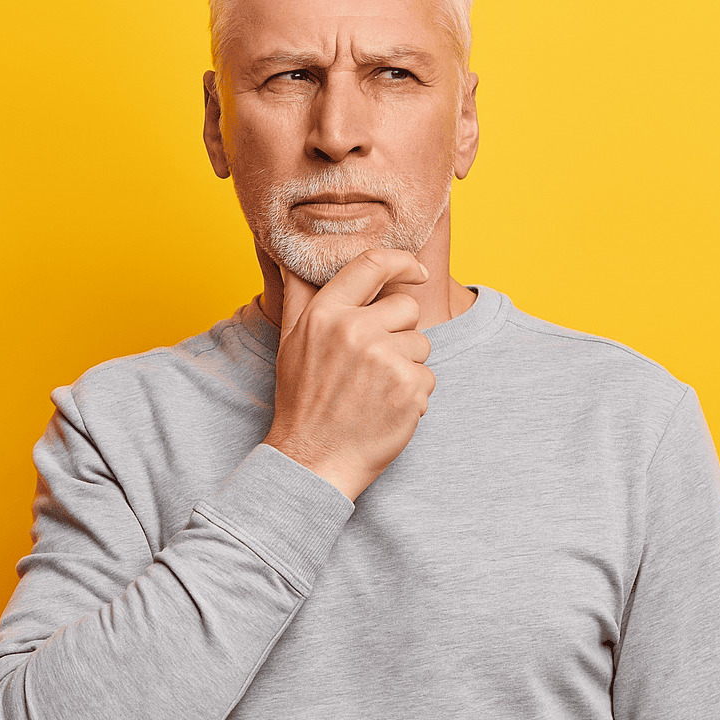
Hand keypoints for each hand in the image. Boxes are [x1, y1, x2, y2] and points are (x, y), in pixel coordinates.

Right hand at [263, 249, 434, 501]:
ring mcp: (384, 358)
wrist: (312, 461)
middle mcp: (355, 330)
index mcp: (326, 313)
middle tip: (373, 365)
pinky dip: (414, 395)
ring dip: (407, 366)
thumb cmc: (303, 402)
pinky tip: (385, 410)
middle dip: (400, 332)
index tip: (417, 270)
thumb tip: (291, 258)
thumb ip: (299, 297)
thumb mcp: (291, 343)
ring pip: (422, 345)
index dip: (402, 262)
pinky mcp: (408, 387)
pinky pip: (429, 377)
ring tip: (375, 391)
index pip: (372, 264)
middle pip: (407, 307)